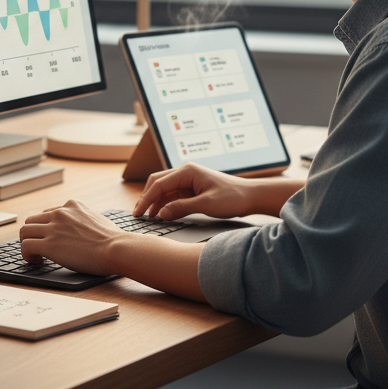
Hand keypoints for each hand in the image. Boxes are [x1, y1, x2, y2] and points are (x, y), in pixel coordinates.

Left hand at [19, 199, 124, 275]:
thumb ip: (83, 220)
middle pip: (32, 220)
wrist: (116, 249)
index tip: (50, 238)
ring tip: (36, 255)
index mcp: (72, 205)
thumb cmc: (113, 240)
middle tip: (39, 247)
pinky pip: (25, 246)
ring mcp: (53, 228)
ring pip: (25, 231)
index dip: (46, 228)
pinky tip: (36, 261)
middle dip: (34, 234)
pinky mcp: (49, 245)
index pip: (47, 213)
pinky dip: (26, 255)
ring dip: (28, 243)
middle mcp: (60, 213)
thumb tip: (81, 230)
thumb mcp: (97, 219)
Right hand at [133, 163, 252, 220]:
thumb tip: (161, 214)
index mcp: (187, 171)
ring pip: (164, 188)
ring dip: (155, 201)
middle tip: (138, 215)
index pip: (159, 184)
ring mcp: (188, 179)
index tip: (138, 213)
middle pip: (157, 182)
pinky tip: (161, 214)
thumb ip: (182, 208)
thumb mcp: (206, 205)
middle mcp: (186, 172)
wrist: (250, 196)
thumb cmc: (232, 198)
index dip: (146, 199)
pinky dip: (165, 203)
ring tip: (147, 217)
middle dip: (146, 198)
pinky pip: (173, 194)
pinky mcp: (192, 187)